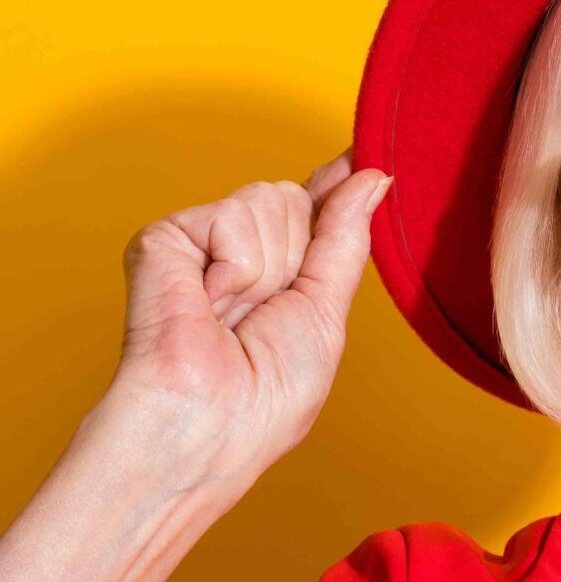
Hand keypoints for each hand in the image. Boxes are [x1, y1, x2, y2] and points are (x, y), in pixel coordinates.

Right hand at [104, 149, 392, 491]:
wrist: (210, 425)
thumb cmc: (268, 395)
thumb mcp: (327, 311)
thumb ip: (345, 238)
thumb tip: (374, 176)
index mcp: (281, 271)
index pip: (315, 207)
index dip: (339, 183)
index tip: (368, 156)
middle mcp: (240, 250)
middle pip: (298, 199)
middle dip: (300, 258)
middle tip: (264, 314)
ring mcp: (201, 240)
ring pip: (271, 200)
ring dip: (269, 269)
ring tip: (234, 315)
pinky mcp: (166, 238)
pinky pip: (232, 215)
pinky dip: (236, 267)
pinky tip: (209, 302)